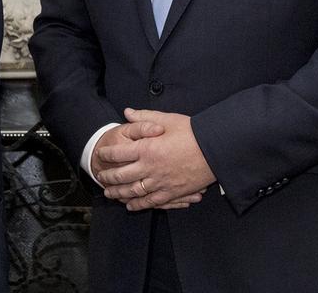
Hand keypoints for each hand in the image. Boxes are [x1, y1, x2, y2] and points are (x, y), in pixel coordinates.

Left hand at [94, 109, 215, 211]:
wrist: (216, 150)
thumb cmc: (193, 132)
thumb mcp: (167, 119)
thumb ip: (144, 117)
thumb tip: (127, 112)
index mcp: (146, 148)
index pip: (118, 153)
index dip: (107, 154)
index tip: (101, 154)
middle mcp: (150, 168)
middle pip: (122, 176)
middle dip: (108, 177)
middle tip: (101, 176)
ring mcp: (160, 183)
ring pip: (133, 192)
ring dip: (119, 193)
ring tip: (110, 193)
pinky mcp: (172, 193)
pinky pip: (151, 202)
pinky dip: (139, 204)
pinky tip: (131, 205)